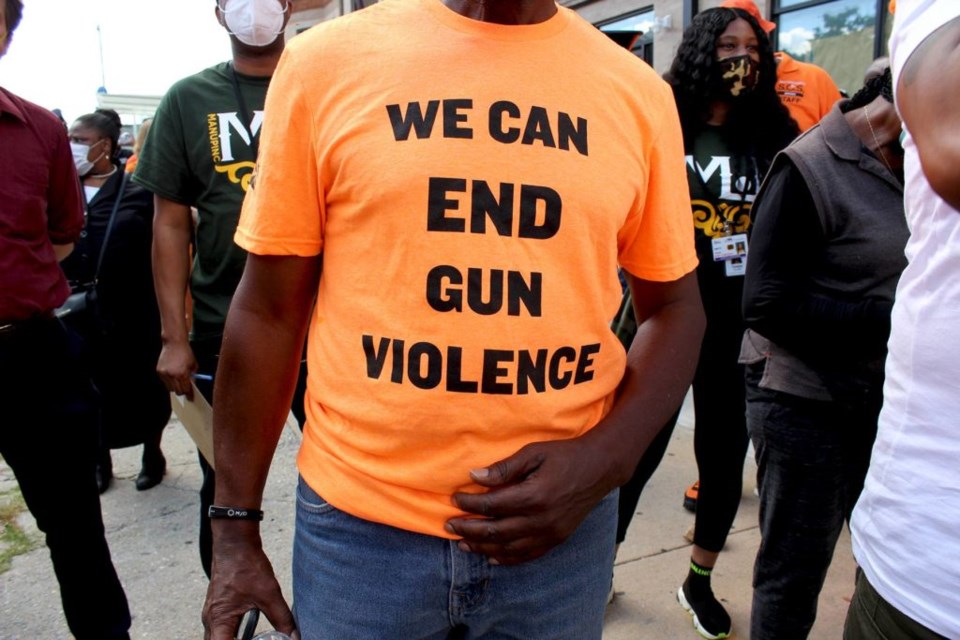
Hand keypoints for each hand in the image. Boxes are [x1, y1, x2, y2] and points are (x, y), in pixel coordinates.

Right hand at [156, 339, 196, 398]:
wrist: (175, 343)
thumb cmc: (186, 353)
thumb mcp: (194, 365)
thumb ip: (193, 377)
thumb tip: (192, 386)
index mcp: (183, 374)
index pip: (186, 390)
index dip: (189, 393)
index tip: (190, 395)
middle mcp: (173, 375)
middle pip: (177, 391)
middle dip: (182, 391)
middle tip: (185, 389)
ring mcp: (165, 373)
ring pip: (170, 388)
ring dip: (175, 386)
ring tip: (178, 379)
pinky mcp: (159, 371)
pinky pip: (164, 381)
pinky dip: (169, 380)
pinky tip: (172, 373)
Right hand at [202, 529, 297, 639]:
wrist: (235, 542)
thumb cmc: (246, 565)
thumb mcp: (268, 594)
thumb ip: (282, 618)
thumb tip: (293, 635)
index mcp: (219, 619)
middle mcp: (211, 619)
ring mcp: (212, 612)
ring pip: (217, 637)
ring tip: (253, 638)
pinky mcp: (217, 605)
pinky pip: (219, 627)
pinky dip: (231, 633)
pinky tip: (248, 631)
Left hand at [445, 437, 616, 565]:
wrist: (599, 468)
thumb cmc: (564, 455)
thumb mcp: (533, 452)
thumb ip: (504, 467)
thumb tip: (475, 475)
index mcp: (534, 495)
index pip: (491, 505)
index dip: (469, 503)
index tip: (454, 499)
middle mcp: (541, 519)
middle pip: (495, 530)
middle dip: (468, 529)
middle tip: (449, 525)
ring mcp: (550, 533)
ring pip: (508, 548)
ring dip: (482, 546)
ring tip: (463, 543)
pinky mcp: (557, 539)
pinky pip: (527, 555)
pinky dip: (506, 558)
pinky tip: (491, 556)